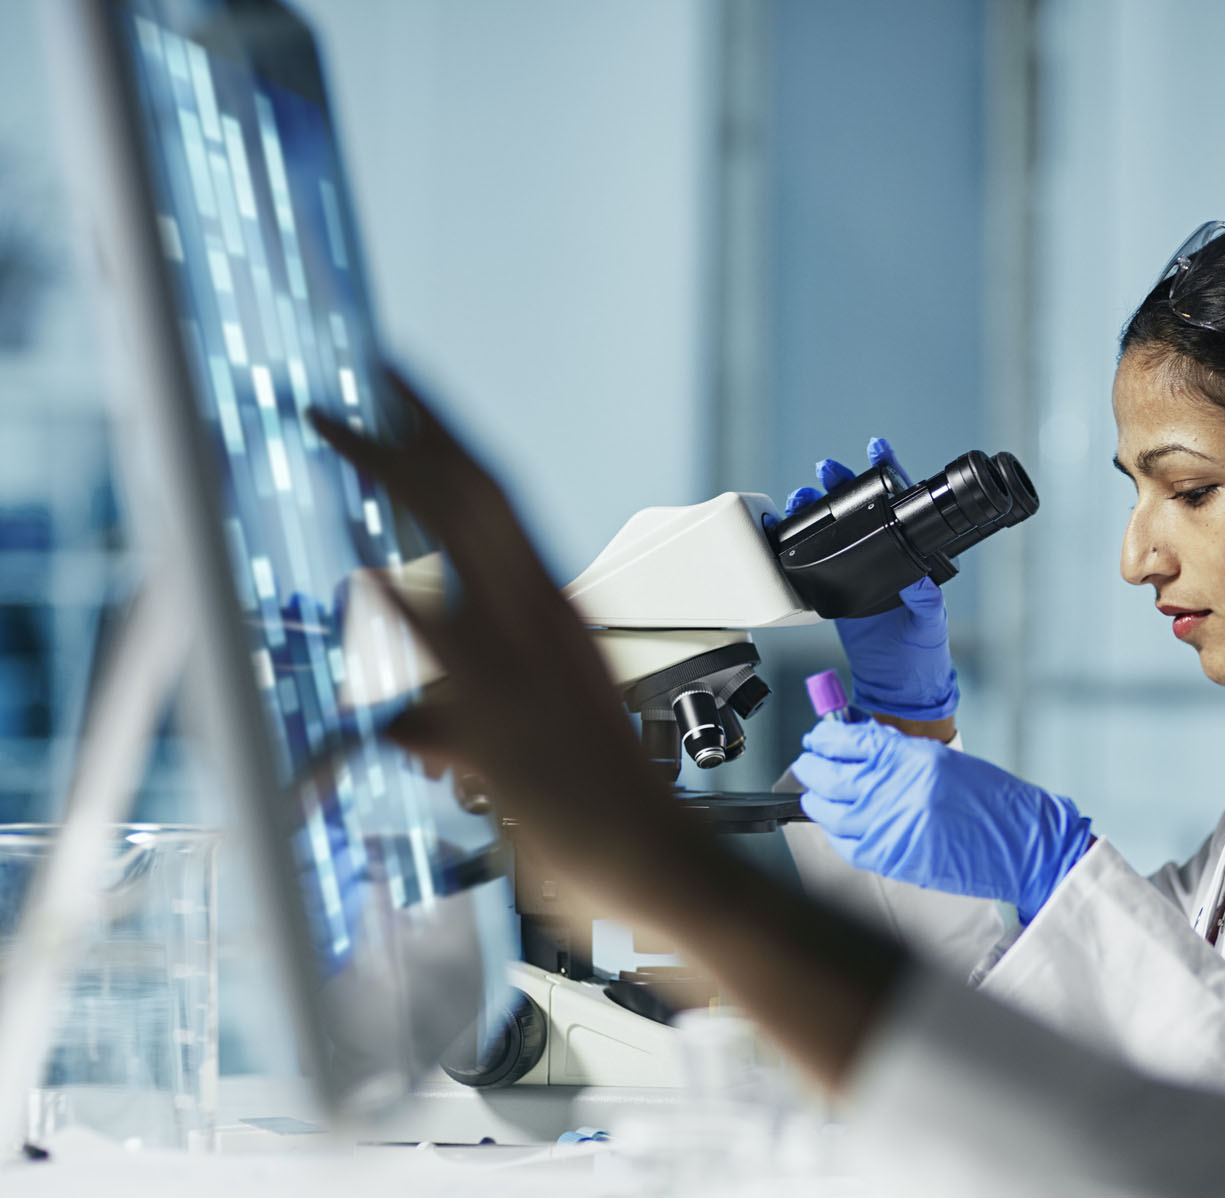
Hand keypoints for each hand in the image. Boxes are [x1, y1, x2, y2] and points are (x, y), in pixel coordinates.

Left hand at [314, 371, 906, 1091]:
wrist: (655, 860)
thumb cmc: (603, 804)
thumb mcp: (526, 737)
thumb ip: (454, 718)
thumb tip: (400, 724)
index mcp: (553, 613)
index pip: (494, 501)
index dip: (445, 439)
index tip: (399, 387)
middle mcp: (542, 621)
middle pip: (475, 498)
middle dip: (415, 431)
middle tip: (364, 377)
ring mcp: (523, 663)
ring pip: (461, 544)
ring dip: (395, 478)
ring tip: (338, 424)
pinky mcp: (505, 719)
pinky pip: (451, 656)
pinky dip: (409, 611)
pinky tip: (370, 575)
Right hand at [774, 437, 958, 722]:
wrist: (896, 685)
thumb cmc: (923, 653)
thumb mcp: (930, 624)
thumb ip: (926, 602)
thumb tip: (920, 580)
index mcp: (914, 556)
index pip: (904, 507)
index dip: (892, 474)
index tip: (878, 450)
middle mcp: (885, 557)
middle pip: (863, 510)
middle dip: (844, 483)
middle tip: (827, 468)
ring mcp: (858, 571)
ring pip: (837, 529)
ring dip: (819, 507)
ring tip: (803, 494)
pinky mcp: (835, 589)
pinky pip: (816, 559)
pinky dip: (801, 540)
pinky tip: (790, 527)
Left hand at [790, 719, 1093, 919]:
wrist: (1021, 844)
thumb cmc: (992, 801)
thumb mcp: (944, 762)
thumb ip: (899, 754)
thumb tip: (858, 745)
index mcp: (911, 758)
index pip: (848, 741)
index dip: (824, 739)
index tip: (818, 738)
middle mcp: (895, 790)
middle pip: (828, 774)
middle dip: (812, 766)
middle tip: (809, 762)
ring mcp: (889, 826)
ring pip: (827, 811)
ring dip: (816, 800)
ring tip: (817, 794)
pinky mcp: (891, 858)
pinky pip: (844, 844)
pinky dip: (834, 832)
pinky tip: (836, 824)